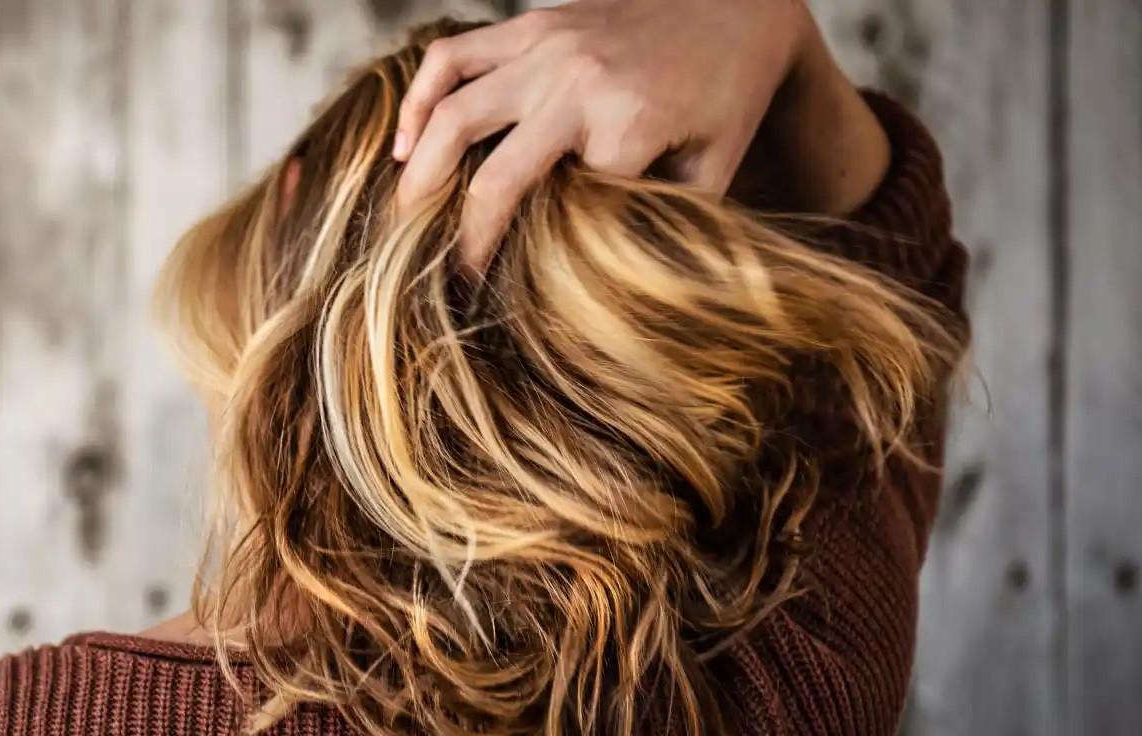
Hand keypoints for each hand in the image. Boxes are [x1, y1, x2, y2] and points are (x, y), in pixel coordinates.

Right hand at [393, 0, 812, 264]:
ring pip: (452, 112)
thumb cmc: (729, 96)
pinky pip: (451, 57)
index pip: (562, 214)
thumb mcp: (714, 172)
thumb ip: (660, 224)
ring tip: (403, 219)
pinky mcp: (529, 25)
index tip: (507, 300)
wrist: (739, 3)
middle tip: (437, 279)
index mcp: (631, 124)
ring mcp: (546, 46)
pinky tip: (403, 143)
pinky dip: (417, 100)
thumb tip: (605, 287)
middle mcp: (579, 82)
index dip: (531, 261)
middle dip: (460, 237)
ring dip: (418, 174)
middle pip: (492, 175)